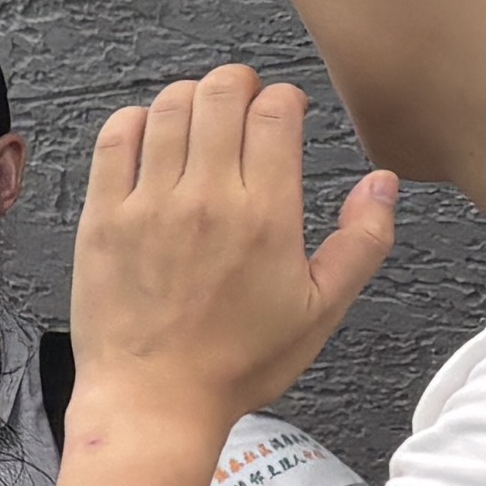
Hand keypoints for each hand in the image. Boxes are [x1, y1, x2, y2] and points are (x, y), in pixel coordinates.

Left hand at [70, 63, 399, 428]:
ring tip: (201, 114)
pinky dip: (135, 119)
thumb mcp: (322, 310)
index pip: (275, 112)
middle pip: (220, 93)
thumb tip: (382, 183)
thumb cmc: (236, 364)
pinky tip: (149, 132)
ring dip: (190, 96)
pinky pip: (114, 140)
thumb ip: (363, 241)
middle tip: (244, 100)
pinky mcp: (103, 218)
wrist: (154, 403)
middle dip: (239, 83)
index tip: (286, 112)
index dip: (285, 98)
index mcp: (265, 215)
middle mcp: (206, 199)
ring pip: (168, 107)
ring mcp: (148, 205)